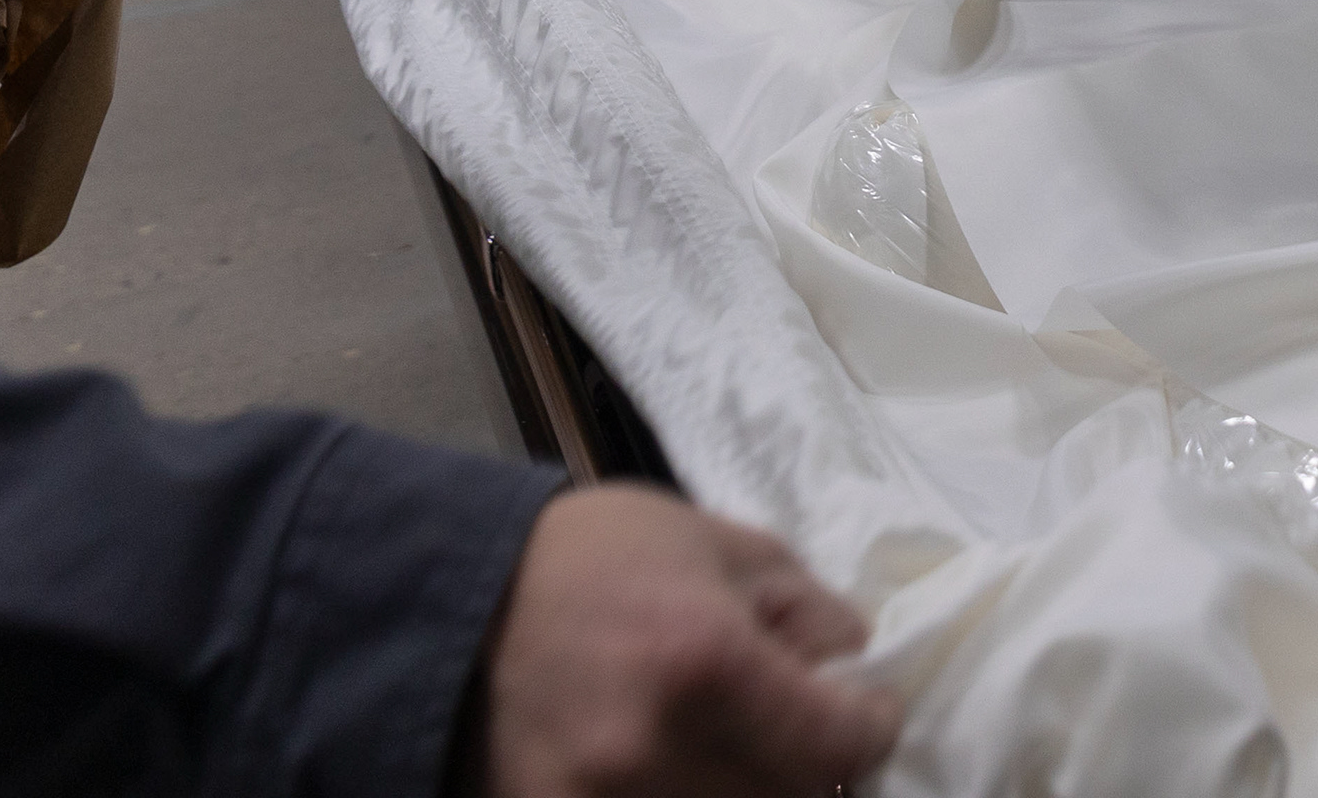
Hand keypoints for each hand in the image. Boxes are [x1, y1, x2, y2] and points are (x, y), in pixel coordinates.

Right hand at [479, 486, 900, 797]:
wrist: (447, 601)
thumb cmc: (592, 557)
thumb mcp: (717, 544)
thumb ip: (801, 609)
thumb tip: (853, 665)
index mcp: (707, 663)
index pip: (840, 744)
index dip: (870, 726)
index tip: (864, 709)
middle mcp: (659, 753)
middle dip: (813, 769)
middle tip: (802, 736)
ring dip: (753, 787)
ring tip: (740, 751)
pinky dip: (686, 796)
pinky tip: (685, 772)